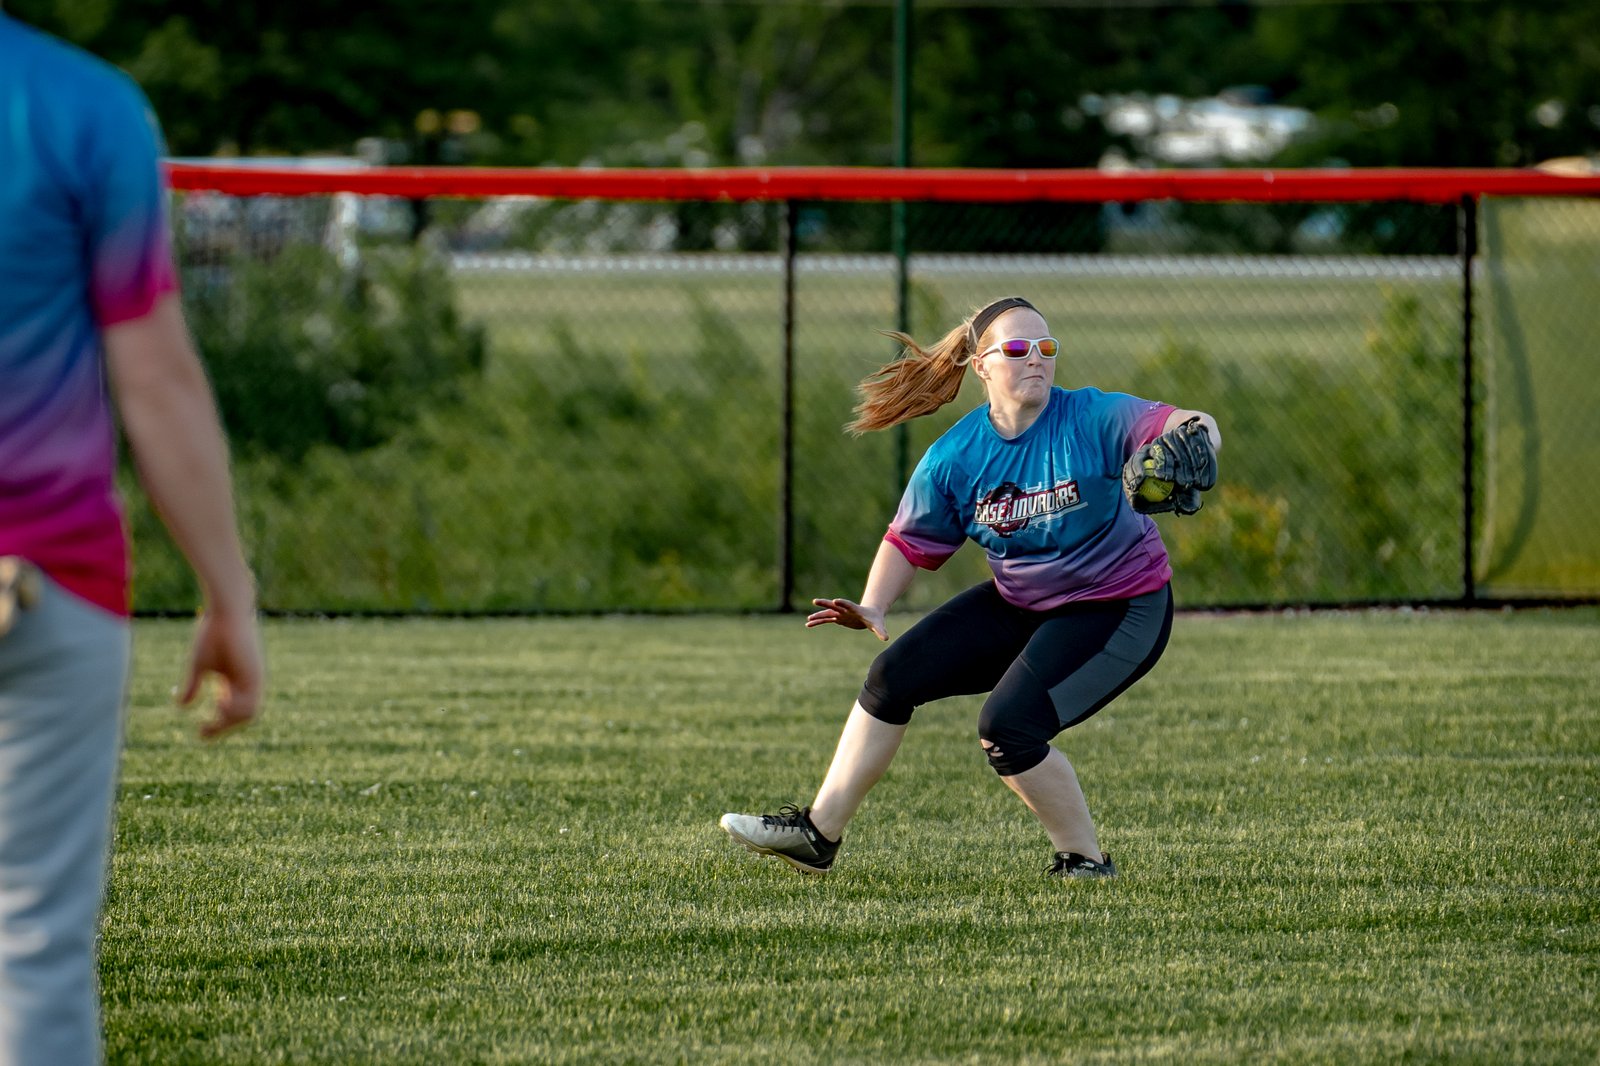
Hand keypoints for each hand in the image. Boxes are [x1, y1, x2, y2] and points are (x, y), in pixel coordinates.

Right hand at [177, 606, 264, 739]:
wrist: (226, 613)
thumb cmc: (212, 634)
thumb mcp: (199, 665)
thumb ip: (192, 686)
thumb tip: (181, 707)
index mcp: (236, 681)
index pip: (233, 711)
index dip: (218, 725)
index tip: (199, 733)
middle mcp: (248, 682)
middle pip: (243, 716)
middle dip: (223, 727)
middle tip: (203, 732)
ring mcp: (253, 679)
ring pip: (250, 712)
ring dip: (230, 721)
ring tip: (213, 718)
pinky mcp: (254, 673)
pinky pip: (250, 701)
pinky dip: (236, 709)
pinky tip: (220, 706)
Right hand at [806, 598, 888, 640]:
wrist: (870, 615)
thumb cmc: (875, 619)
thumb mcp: (878, 625)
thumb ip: (881, 631)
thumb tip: (886, 638)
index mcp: (855, 609)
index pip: (848, 605)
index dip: (843, 603)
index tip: (835, 600)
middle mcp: (845, 609)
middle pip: (834, 605)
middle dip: (825, 604)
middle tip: (815, 601)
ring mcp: (840, 613)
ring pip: (827, 613)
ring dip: (818, 616)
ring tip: (808, 619)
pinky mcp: (838, 618)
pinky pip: (826, 620)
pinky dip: (818, 622)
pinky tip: (809, 624)